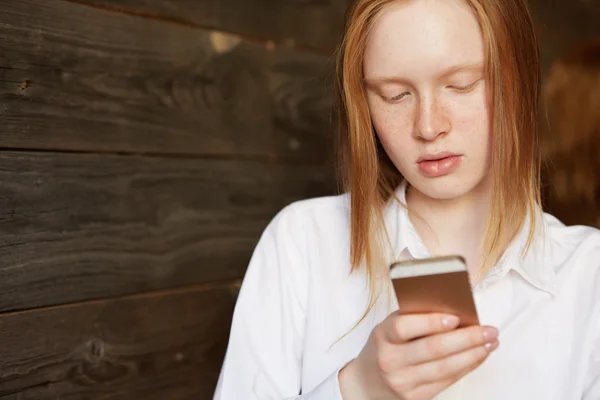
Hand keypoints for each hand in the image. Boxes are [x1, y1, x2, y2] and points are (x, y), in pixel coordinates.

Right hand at [338, 312, 498, 399]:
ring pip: (444, 368)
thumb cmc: (385, 347)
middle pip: (433, 349)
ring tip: (490, 343)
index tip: (456, 317)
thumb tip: (452, 307)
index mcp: (383, 336)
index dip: (431, 322)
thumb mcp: (389, 328)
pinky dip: (467, 367)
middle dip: (466, 338)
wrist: (367, 382)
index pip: (404, 327)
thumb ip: (413, 317)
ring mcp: (402, 381)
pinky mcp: (414, 397)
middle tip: (489, 330)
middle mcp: (390, 360)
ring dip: (473, 354)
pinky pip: (446, 381)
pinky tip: (478, 356)